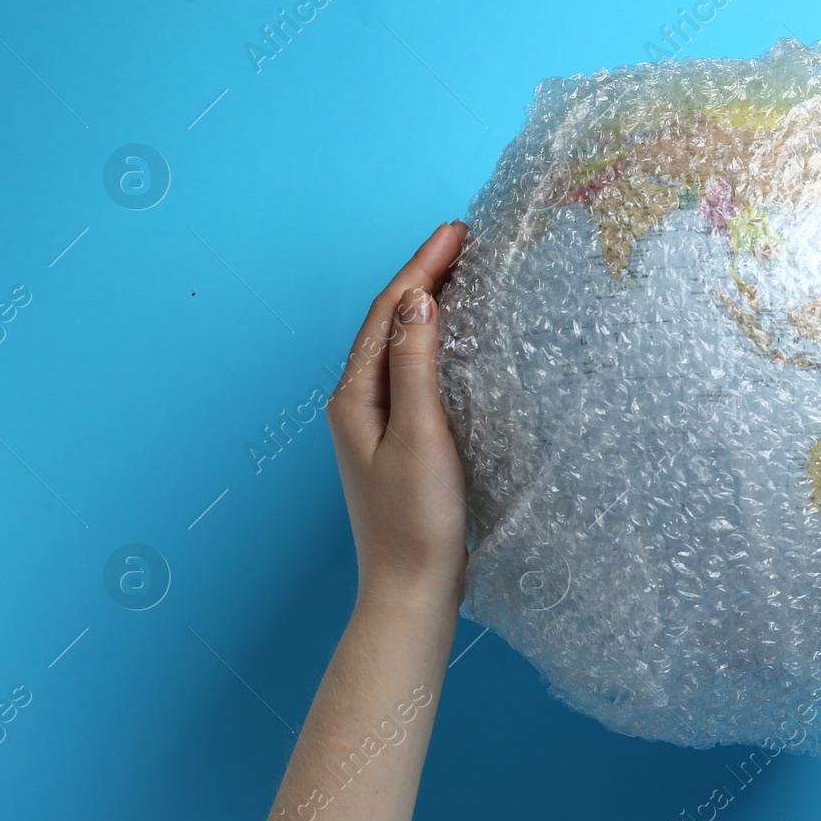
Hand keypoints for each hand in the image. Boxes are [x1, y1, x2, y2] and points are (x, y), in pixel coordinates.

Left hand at [328, 220, 470, 610]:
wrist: (410, 590)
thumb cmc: (415, 522)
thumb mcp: (420, 436)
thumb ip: (417, 366)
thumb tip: (420, 302)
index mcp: (355, 396)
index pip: (388, 311)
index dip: (423, 266)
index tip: (458, 230)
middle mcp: (357, 403)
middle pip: (389, 321)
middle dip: (425, 275)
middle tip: (465, 239)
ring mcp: (375, 423)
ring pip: (401, 344)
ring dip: (429, 304)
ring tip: (463, 272)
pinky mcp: (398, 441)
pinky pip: (414, 371)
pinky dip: (435, 342)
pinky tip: (457, 339)